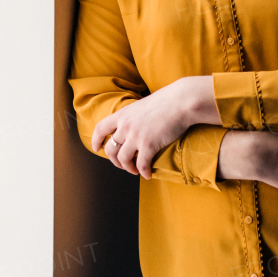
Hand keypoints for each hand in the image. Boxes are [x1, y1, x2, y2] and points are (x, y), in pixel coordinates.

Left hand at [92, 76, 221, 178]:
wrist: (181, 101)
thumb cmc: (166, 101)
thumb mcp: (141, 106)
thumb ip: (133, 116)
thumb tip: (133, 126)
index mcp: (122, 114)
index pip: (100, 128)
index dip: (96, 140)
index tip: (96, 148)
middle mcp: (125, 126)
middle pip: (110, 149)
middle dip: (115, 161)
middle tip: (123, 165)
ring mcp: (136, 136)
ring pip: (123, 159)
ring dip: (128, 168)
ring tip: (135, 171)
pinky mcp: (148, 145)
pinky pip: (141, 164)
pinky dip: (143, 172)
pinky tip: (148, 174)